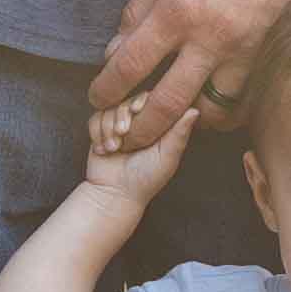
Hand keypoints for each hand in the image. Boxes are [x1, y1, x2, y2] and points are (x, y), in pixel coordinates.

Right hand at [71, 92, 201, 224]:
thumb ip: (179, 133)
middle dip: (122, 115)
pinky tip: (104, 149)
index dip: (143, 100)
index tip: (137, 110)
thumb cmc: (146, 178)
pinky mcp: (101, 130)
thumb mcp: (167, 156)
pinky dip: (97, 132)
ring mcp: (119, 124)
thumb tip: (195, 109)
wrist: (115, 193)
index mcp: (158, 124)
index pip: (152, 98)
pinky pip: (95, 118)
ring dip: (108, 127)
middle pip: (128, 99)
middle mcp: (139, 121)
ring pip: (110, 107)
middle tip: (123, 133)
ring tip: (114, 148)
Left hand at [85, 0, 290, 144]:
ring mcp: (245, 52)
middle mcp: (211, 39)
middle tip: (126, 136)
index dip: (107, 88)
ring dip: (188, 121)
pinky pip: (245, 101)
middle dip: (140, 128)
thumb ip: (139, 8)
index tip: (98, 98)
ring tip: (174, 119)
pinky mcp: (271, 56)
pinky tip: (213, 104)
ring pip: (212, 112)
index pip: (131, 65)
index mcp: (179, 11)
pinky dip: (226, 110)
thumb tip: (115, 49)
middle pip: (167, 104)